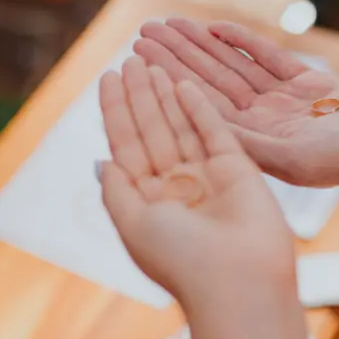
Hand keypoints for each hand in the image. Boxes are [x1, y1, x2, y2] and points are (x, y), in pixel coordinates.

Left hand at [97, 57, 296, 306]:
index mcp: (148, 201)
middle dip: (140, 95)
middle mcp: (177, 185)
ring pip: (181, 125)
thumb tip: (99, 162)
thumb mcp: (133, 225)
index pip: (126, 145)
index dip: (116, 111)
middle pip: (153, 129)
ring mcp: (208, 175)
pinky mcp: (238, 168)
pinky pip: (215, 130)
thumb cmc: (180, 258)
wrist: (238, 280)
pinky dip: (200, 107)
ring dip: (165, 94)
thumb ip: (115, 191)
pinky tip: (182, 83)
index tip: (107, 78)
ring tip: (152, 63)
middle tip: (131, 58)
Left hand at [134, 19, 338, 193]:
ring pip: (232, 68)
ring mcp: (283, 103)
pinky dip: (242, 43)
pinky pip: (267, 59)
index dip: (169, 80)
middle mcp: (262, 123)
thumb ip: (249, 143)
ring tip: (169, 23)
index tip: (139, 59)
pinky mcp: (306, 84)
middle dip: (176, 57)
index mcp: (253, 144)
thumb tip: (198, 127)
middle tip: (143, 32)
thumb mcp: (295, 157)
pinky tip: (215, 27)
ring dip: (200, 45)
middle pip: (209, 84)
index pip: (200, 107)